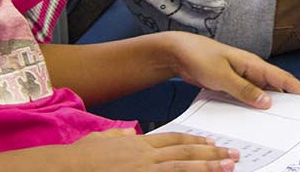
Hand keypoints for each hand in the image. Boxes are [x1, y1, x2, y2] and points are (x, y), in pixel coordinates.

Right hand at [71, 130, 239, 169]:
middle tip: (232, 155)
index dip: (195, 140)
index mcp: (137, 144)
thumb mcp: (100, 139)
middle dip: (211, 153)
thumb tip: (130, 131)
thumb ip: (118, 134)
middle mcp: (145, 155)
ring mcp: (144, 170)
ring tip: (228, 168)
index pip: (173, 139)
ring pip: (183, 167)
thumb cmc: (80, 158)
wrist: (67, 167)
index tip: (211, 143)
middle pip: (185, 152)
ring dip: (208, 167)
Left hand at [163, 32, 299, 108]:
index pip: (282, 78)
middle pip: (274, 88)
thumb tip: (266, 102)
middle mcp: (250, 71)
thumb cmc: (199, 55)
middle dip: (286, 102)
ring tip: (276, 123)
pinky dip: (252, 107)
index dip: (298, 89)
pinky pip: (247, 97)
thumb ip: (244, 89)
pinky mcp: (232, 84)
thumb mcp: (222, 76)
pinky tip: (252, 118)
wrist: (178, 52)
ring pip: (260, 94)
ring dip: (267, 106)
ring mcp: (241, 78)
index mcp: (253, 64)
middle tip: (296, 119)